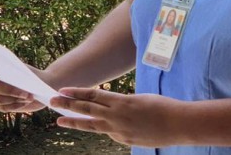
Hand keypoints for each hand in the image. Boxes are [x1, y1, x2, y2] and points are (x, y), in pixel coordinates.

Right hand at [0, 61, 45, 113]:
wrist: (41, 87)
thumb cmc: (33, 76)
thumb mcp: (27, 72)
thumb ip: (18, 73)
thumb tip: (13, 79)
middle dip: (10, 91)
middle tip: (25, 93)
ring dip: (16, 98)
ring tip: (30, 96)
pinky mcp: (2, 105)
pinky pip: (4, 107)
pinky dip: (17, 105)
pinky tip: (26, 102)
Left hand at [51, 87, 183, 147]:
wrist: (178, 124)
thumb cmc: (162, 107)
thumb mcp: (138, 99)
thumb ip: (121, 103)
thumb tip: (110, 108)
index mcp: (121, 101)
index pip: (93, 95)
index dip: (76, 93)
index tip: (62, 90)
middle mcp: (117, 116)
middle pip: (87, 110)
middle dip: (68, 105)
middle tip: (51, 101)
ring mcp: (119, 131)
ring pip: (92, 125)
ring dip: (74, 122)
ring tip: (59, 120)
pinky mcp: (124, 141)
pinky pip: (109, 134)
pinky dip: (101, 129)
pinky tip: (95, 127)